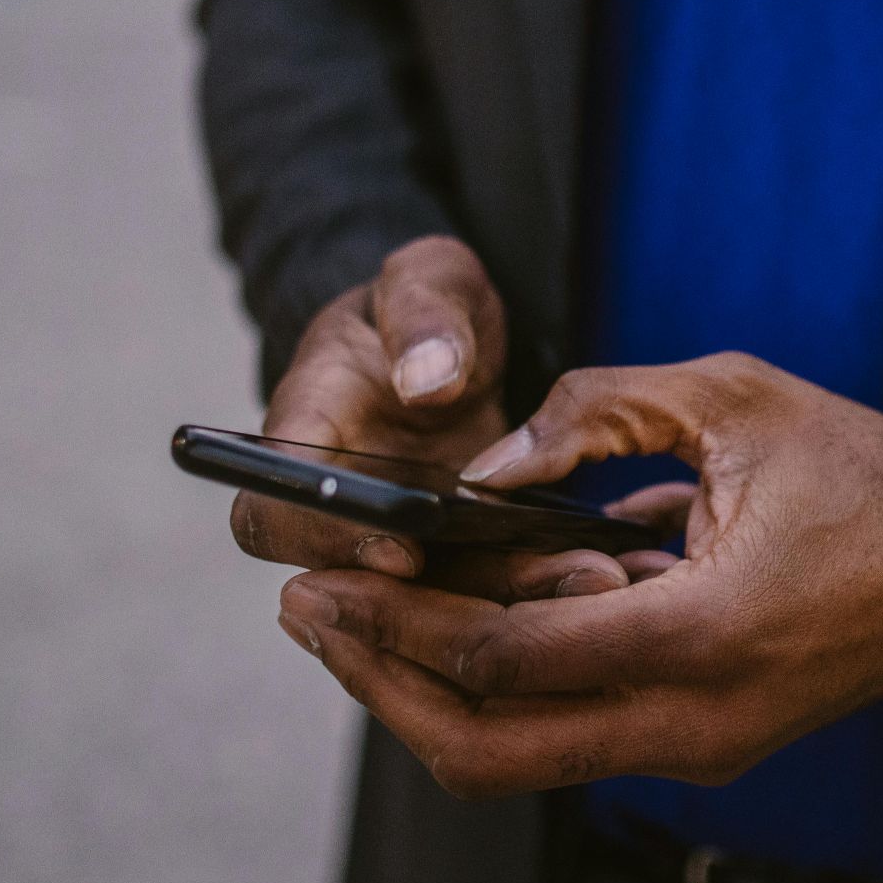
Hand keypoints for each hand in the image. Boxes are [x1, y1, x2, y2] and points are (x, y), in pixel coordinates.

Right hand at [233, 235, 669, 600]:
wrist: (454, 342)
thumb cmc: (426, 305)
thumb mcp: (428, 280)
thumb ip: (424, 315)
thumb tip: (425, 383)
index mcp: (305, 433)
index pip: (274, 511)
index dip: (324, 540)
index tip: (403, 545)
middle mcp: (342, 505)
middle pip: (361, 586)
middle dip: (448, 601)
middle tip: (538, 580)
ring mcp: (398, 540)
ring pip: (436, 602)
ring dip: (510, 601)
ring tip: (597, 580)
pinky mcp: (455, 558)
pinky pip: (486, 589)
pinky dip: (539, 590)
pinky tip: (608, 575)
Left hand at [274, 352, 882, 796]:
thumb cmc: (873, 476)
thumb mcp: (734, 398)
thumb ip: (596, 411)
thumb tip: (488, 462)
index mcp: (704, 635)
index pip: (504, 659)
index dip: (396, 622)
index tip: (324, 579)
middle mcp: (695, 722)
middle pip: (488, 749)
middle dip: (382, 684)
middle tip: (315, 615)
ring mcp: (702, 747)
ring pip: (523, 757)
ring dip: (432, 695)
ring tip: (362, 621)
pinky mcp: (706, 742)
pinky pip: (573, 733)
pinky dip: (503, 692)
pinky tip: (462, 622)